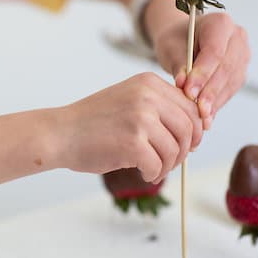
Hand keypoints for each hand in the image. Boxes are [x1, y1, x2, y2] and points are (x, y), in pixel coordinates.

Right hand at [57, 73, 202, 182]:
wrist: (60, 133)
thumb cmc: (93, 123)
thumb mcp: (129, 101)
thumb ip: (158, 107)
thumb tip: (197, 130)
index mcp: (149, 82)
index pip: (191, 107)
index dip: (195, 130)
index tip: (187, 144)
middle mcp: (148, 96)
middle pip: (190, 129)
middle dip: (184, 151)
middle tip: (170, 162)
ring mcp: (140, 119)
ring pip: (176, 150)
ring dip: (168, 166)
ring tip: (153, 169)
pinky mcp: (133, 143)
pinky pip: (158, 165)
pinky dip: (153, 174)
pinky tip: (143, 173)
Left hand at [152, 13, 250, 129]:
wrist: (184, 41)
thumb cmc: (176, 40)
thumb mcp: (170, 47)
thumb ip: (179, 65)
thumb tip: (184, 85)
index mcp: (220, 23)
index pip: (215, 51)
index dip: (203, 74)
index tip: (189, 93)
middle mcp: (237, 37)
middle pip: (227, 68)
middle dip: (210, 92)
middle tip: (197, 110)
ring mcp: (242, 55)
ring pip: (231, 82)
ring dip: (215, 102)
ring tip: (201, 118)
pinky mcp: (240, 72)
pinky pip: (230, 90)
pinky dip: (217, 104)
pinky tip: (206, 117)